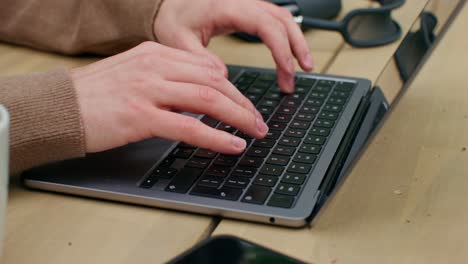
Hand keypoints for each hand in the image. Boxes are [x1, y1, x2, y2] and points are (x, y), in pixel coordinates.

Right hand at [72, 42, 267, 153]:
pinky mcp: (142, 116)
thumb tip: (201, 90)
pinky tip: (233, 144)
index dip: (233, 87)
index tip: (243, 103)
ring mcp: (149, 90)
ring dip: (239, 117)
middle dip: (243, 103)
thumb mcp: (134, 73)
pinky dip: (217, 137)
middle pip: (215, 82)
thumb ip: (167, 77)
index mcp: (155, 53)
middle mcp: (155, 67)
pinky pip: (190, 127)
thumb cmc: (95, 95)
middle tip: (258, 119)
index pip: (207, 67)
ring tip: (255, 131)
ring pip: (209, 100)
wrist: (60, 107)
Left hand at [154, 0, 313, 92]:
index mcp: (227, 7)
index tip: (287, 72)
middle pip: (282, 19)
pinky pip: (275, 20)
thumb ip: (200, 59)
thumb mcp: (179, 42)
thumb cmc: (173, 20)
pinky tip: (290, 54)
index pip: (265, 25)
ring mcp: (247, 5)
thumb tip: (223, 76)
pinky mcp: (248, 11)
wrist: (168, 6)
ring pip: (283, 17)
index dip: (281, 49)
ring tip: (304, 67)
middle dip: (296, 47)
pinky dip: (286, 37)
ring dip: (296, 41)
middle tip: (300, 74)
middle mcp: (242, 2)